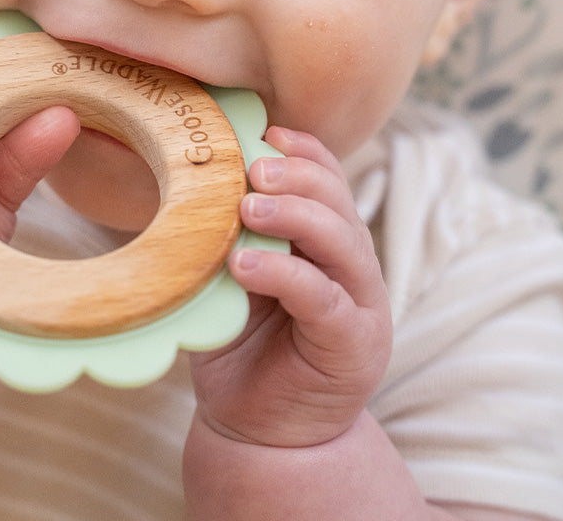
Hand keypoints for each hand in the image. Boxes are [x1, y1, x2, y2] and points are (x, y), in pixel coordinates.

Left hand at [189, 127, 391, 447]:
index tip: (265, 130)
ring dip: (292, 215)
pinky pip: (324, 298)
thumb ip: (233, 233)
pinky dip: (285, 274)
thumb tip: (201, 175)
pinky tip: (244, 264)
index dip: (303, 151)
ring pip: (340, 240)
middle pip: (338, 201)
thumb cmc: (242, 345)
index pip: (329, 180)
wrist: (259, 432)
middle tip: (252, 167)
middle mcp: (352, 266)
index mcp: (327, 241)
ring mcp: (361, 304)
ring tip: (246, 207)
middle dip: (297, 175)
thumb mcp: (234, 277)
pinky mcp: (352, 344)